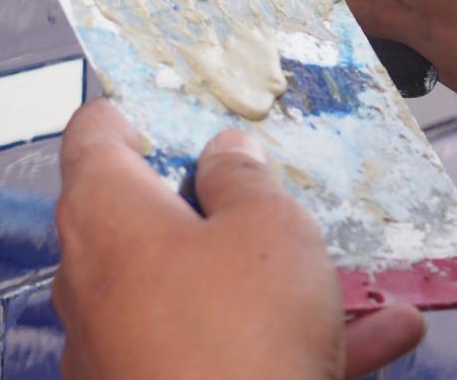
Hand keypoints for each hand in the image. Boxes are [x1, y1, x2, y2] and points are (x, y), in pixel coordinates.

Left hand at [53, 98, 425, 378]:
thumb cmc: (239, 330)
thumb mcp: (267, 231)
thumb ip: (245, 179)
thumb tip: (225, 152)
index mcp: (102, 208)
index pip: (92, 130)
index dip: (134, 110)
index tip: (177, 111)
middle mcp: (88, 268)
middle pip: (140, 211)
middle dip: (207, 203)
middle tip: (264, 196)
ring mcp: (109, 334)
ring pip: (187, 285)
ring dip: (257, 279)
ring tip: (339, 277)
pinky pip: (207, 346)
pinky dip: (269, 338)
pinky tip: (367, 339)